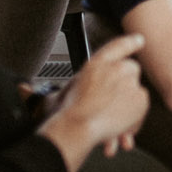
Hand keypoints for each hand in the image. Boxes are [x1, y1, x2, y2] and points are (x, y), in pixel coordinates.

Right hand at [38, 34, 149, 171]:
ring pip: (135, 93)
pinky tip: (119, 132)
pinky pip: (141, 110)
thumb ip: (67, 89)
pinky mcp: (140, 97)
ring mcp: (129, 81)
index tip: (139, 39)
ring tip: (110, 126)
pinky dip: (133, 122)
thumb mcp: (60, 94)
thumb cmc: (67, 112)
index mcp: (97, 63)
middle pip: (130, 70)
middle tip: (109, 107)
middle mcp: (116, 67)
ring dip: (126, 108)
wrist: (77, 127)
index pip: (117, 46)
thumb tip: (30, 90)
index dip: (129, 42)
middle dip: (123, 88)